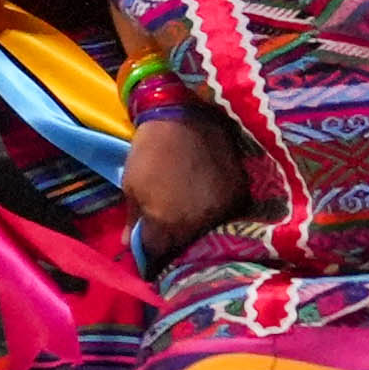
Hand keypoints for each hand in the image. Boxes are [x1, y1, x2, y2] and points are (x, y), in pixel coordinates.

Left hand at [124, 106, 244, 266]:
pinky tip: (204, 203)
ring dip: (194, 228)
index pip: (157, 252)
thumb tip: (129, 243)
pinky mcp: (239, 195)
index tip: (146, 246)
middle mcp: (197, 224)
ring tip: (186, 215)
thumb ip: (134, 218)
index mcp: (166, 224)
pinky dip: (214, 213)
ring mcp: (222, 211)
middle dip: (172, 241)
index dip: (149, 251)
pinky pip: (225, 214)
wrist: (185, 117)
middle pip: (183, 244)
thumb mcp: (132, 185)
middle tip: (165, 231)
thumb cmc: (151, 151)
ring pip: (206, 231)